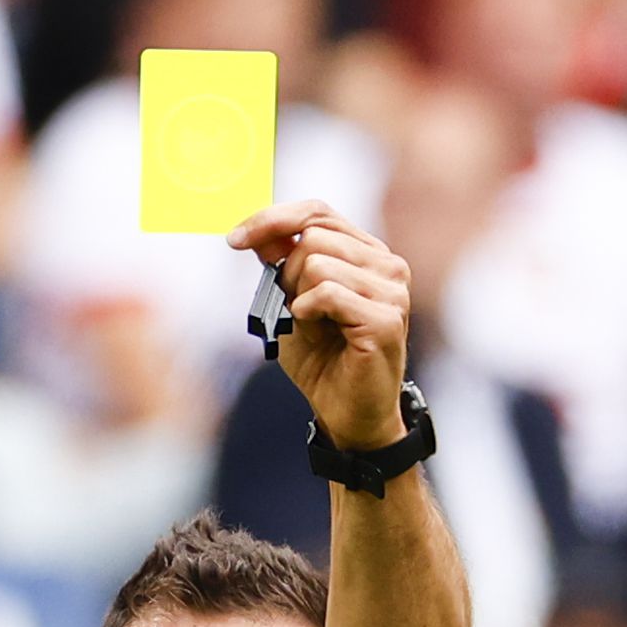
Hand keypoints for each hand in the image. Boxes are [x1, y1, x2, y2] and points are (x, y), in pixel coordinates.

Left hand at [226, 201, 412, 452]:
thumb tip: (258, 231)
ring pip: (317, 262)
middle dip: (287, 274)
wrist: (345, 414)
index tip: (235, 240)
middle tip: (295, 310)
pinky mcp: (386, 317)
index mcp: (367, 253)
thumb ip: (281, 264)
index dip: (272, 219)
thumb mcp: (290, 304)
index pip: (318, 211)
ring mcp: (391, 289)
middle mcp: (387, 264)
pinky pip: (327, 293)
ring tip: (314, 326)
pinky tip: (319, 331)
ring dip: (299, 298)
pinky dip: (308, 312)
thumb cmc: (322, 362)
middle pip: (313, 236)